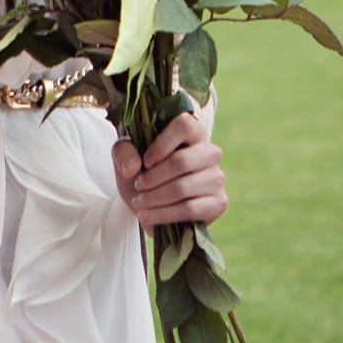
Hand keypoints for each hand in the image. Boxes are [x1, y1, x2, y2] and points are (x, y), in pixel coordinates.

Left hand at [114, 112, 226, 228]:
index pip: (184, 126)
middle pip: (181, 161)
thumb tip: (132, 167)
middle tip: (138, 186)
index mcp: (192, 132)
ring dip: (154, 198)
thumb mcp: (126, 158)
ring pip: (182, 188)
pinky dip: (163, 214)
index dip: (162, 144)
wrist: (152, 204)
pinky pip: (190, 209)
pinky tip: (148, 216)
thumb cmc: (143, 173)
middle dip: (152, 178)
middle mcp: (209, 152)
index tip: (145, 162)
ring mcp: (216, 177)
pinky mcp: (219, 202)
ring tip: (139, 203)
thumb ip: (123, 152)